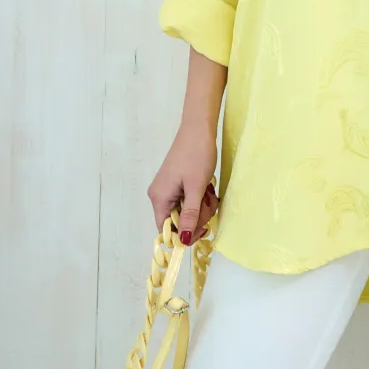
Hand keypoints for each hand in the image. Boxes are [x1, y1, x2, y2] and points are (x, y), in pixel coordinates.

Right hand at [147, 120, 219, 245]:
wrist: (199, 128)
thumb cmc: (196, 155)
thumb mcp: (196, 188)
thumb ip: (190, 215)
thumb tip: (185, 240)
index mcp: (159, 198)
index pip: (167, 230)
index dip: (185, 233)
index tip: (203, 228)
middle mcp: (160, 195)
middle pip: (178, 221)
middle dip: (197, 215)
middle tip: (209, 202)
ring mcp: (168, 188)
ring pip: (186, 210)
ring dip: (201, 206)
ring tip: (209, 191)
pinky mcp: (177, 183)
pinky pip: (188, 199)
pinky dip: (199, 197)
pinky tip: (207, 187)